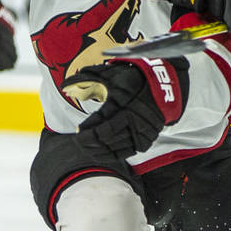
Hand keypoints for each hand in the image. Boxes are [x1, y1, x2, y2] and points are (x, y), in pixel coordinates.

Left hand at [63, 58, 188, 158]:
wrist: (165, 89)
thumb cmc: (135, 80)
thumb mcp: (112, 74)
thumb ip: (87, 78)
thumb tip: (64, 85)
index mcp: (123, 105)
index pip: (99, 124)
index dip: (85, 131)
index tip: (77, 131)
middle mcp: (132, 121)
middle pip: (104, 139)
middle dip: (88, 143)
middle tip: (79, 141)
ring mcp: (140, 133)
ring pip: (114, 148)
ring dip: (97, 151)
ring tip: (87, 148)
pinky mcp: (145, 142)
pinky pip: (125, 154)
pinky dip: (111, 155)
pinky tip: (100, 153)